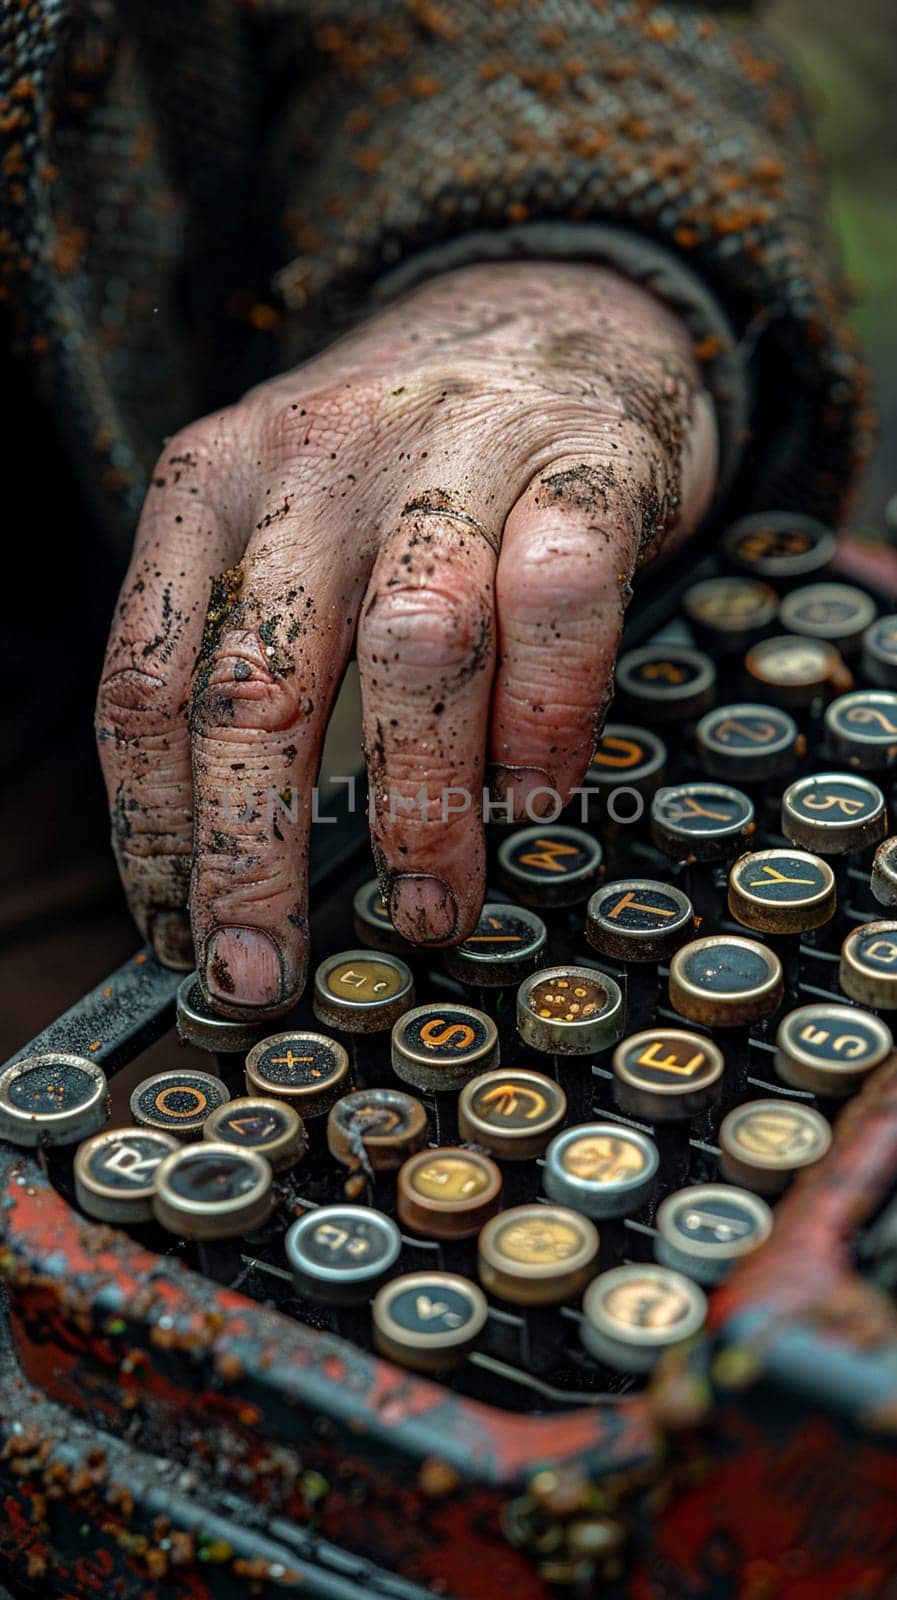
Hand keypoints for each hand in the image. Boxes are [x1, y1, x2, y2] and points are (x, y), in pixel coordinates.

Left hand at [96, 262, 716, 1016]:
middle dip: (251, 857)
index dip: (154, 829)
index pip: (146, 681)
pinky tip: (539, 796)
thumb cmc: (408, 460)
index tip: (176, 932)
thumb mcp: (289, 520)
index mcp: (211, 481)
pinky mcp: (585, 458)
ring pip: (411, 646)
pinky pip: (562, 604)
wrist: (550, 294)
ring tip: (430, 908)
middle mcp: (316, 460)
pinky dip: (550, 720)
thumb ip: (259, 649)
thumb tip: (245, 862)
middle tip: (264, 975)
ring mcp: (453, 448)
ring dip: (417, 804)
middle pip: (256, 685)